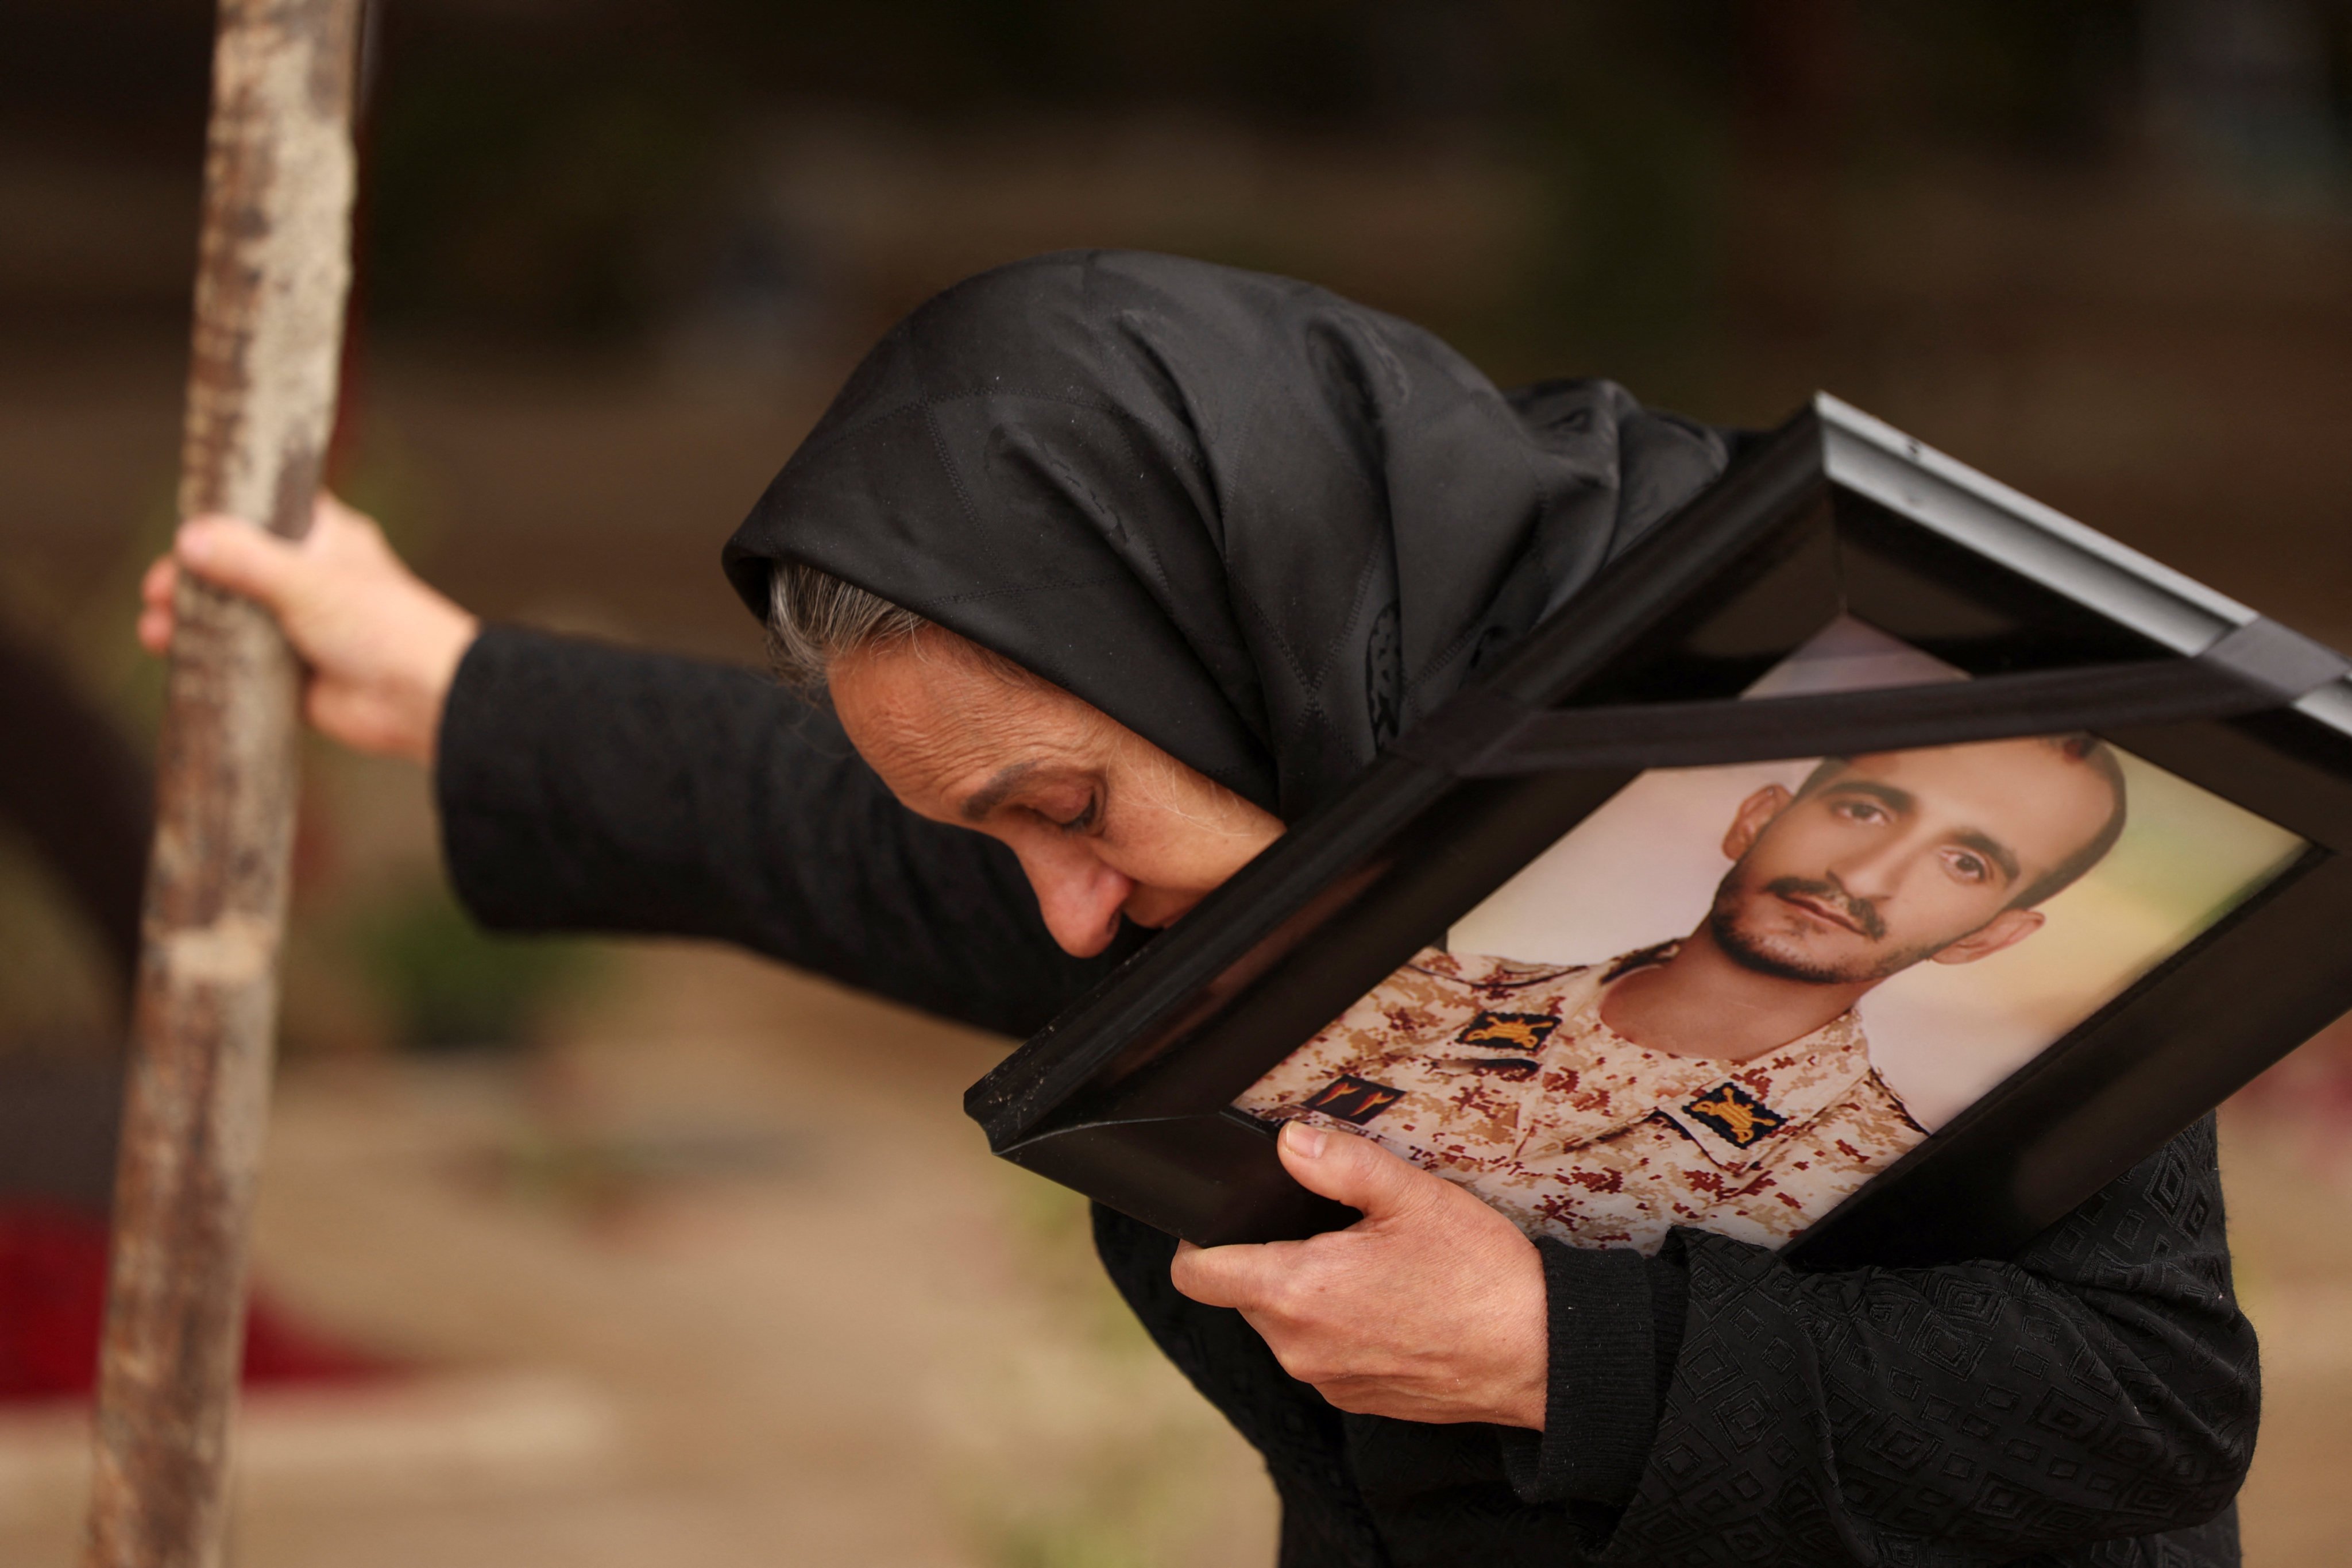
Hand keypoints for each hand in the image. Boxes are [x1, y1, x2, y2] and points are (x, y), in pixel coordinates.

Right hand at [138, 494, 478, 766]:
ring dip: (189, 617)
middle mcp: (309, 575)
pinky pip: (237, 658)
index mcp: (325, 536)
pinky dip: (206, 655)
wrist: (423, 698)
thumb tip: (190, 538)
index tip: (180, 530)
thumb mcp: (308, 582)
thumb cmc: (382, 626)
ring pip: (230, 612)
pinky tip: (171, 655)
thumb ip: (246, 559)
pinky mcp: (291, 669)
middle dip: (189, 576)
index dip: (219, 518)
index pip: (263, 511)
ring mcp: (298, 623)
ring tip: (155, 628)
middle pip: (232, 565)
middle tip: (157, 591)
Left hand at [1171, 1119, 1548, 1427]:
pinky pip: (1323, 1354)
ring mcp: (1329, 1380)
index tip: (1221, 1219)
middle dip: (1270, 1258)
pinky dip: (1340, 1327)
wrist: (1542, 1357)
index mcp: (1296, 1294)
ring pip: (1285, 1325)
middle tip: (1327, 1227)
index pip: (1197, 1275)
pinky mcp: (1359, 1401)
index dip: (1198, 1241)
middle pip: (1244, 1294)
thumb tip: (1290, 1141)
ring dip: (1308, 1293)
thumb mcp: (1412, 1198)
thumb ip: (1340, 1164)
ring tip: (1367, 1262)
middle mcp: (1299, 1349)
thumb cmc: (1482, 1277)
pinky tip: (1389, 1302)